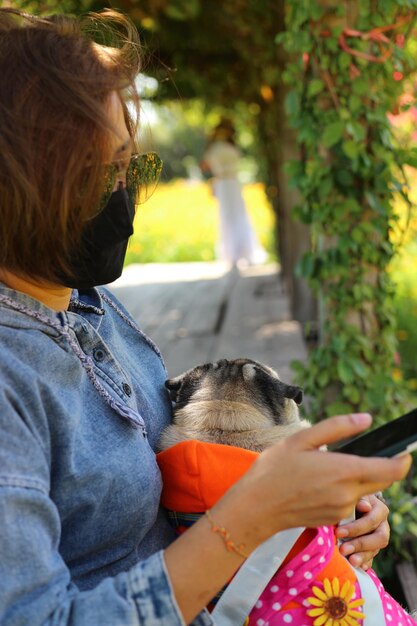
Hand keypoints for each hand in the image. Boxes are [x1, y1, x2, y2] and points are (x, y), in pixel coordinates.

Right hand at [218, 413, 410, 551]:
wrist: (255, 507)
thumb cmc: (274, 469)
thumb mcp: (302, 439)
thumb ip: (338, 427)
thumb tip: (367, 419)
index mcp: (343, 471)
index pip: (391, 470)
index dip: (403, 460)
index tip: (403, 450)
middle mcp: (348, 494)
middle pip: (382, 481)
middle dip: (380, 467)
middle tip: (358, 452)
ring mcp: (341, 510)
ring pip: (363, 491)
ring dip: (356, 478)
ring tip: (322, 467)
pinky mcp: (333, 520)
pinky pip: (348, 501)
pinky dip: (342, 490)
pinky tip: (316, 483)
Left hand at [336, 493, 388, 569]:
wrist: (353, 504)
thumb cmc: (351, 499)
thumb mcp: (354, 496)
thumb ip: (359, 500)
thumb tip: (365, 506)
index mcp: (380, 510)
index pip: (371, 521)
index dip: (355, 528)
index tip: (338, 532)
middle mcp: (383, 526)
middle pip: (379, 538)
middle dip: (360, 544)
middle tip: (342, 549)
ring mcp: (379, 539)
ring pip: (375, 551)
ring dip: (362, 556)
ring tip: (350, 561)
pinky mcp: (373, 549)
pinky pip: (372, 559)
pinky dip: (364, 563)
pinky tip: (357, 567)